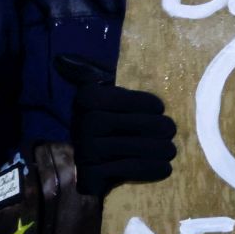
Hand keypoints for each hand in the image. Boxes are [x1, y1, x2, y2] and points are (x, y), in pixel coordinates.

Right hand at [56, 54, 175, 195]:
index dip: (145, 104)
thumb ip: (89, 72)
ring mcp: (86, 151)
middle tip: (171, 131)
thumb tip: (62, 58)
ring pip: (134, 148)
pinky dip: (150, 169)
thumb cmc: (101, 120)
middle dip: (158, 128)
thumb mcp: (97, 92)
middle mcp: (83, 124)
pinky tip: (165, 167)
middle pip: (133, 125)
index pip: (124, 100)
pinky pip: (128, 170)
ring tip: (172, 150)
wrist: (81, 165)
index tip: (160, 108)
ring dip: (159, 149)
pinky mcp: (91, 175)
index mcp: (87, 99)